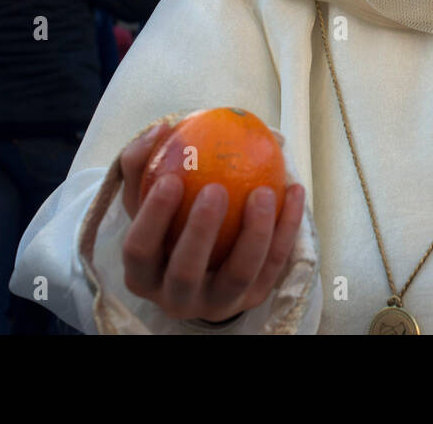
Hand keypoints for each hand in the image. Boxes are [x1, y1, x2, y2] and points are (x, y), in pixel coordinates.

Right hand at [118, 123, 305, 322]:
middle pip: (185, 273)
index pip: (139, 251)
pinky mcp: (255, 297)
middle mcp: (176, 298)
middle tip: (216, 188)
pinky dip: (287, 227)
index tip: (172, 178)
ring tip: (263, 191)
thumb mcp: (147, 198)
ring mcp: (218, 302)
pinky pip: (275, 263)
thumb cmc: (170, 222)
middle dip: (200, 232)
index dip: (152, 218)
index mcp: (143, 275)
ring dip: (254, 232)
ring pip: (239, 274)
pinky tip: (294, 190)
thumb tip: (160, 130)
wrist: (207, 266)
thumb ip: (144, 162)